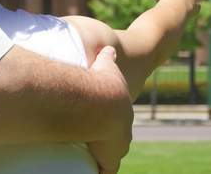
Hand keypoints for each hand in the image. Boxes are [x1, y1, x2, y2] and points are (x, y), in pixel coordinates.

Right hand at [86, 46, 131, 173]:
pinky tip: (92, 172)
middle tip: (93, 144)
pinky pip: (105, 171)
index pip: (117, 122)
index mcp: (121, 112)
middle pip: (116, 142)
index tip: (100, 126)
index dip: (108, 124)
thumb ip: (108, 58)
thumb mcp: (106, 67)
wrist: (103, 101)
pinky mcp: (109, 160)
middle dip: (106, 143)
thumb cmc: (101, 83)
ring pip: (110, 157)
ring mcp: (116, 148)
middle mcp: (122, 132)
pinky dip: (100, 171)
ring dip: (102, 158)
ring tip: (88, 160)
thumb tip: (110, 48)